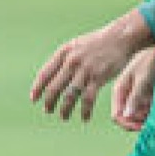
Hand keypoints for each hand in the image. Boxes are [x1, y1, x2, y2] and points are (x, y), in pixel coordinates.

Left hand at [30, 9, 154, 121]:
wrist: (121, 37)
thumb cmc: (99, 42)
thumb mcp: (77, 45)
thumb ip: (65, 59)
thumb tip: (54, 75)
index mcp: (64, 52)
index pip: (45, 73)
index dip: (37, 88)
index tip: (33, 99)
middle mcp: (71, 61)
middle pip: (54, 87)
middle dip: (49, 102)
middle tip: (48, 111)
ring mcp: (85, 69)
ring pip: (69, 95)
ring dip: (64, 109)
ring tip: (63, 117)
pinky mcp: (98, 77)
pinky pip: (87, 99)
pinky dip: (84, 111)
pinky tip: (84, 118)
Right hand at [110, 46, 154, 131]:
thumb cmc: (150, 59)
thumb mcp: (142, 78)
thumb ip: (135, 97)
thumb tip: (126, 116)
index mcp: (120, 91)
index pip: (117, 116)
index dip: (127, 124)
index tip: (141, 126)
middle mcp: (126, 96)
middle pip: (127, 119)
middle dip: (137, 123)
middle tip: (151, 122)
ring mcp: (136, 97)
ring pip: (138, 117)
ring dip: (145, 120)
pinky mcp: (146, 97)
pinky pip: (146, 112)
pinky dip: (152, 114)